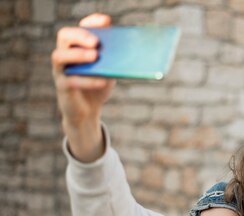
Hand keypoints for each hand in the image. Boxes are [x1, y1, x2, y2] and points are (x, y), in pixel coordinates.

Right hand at [51, 13, 114, 161]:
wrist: (88, 112)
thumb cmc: (98, 86)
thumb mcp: (109, 71)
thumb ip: (114, 60)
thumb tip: (130, 52)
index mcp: (77, 47)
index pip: (79, 27)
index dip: (90, 22)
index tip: (105, 21)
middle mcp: (65, 55)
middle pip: (64, 36)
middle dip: (80, 35)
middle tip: (97, 42)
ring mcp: (61, 70)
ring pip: (59, 56)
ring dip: (78, 54)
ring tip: (95, 56)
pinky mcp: (62, 88)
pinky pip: (70, 81)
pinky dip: (87, 80)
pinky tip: (102, 81)